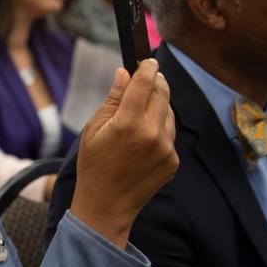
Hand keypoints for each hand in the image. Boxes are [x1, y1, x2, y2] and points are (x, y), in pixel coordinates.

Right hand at [70, 59, 177, 247]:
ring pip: (168, 112)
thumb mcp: (93, 129)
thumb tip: (124, 74)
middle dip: (157, 81)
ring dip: (159, 105)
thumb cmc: (93, 166)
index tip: (148, 60)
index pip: (145, 82)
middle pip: (162, 93)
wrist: (106, 206)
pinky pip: (169, 133)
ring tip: (140, 112)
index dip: (148, 68)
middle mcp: (151, 133)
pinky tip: (143, 138)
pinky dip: (160, 128)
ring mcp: (166, 148)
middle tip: (149, 76)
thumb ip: (112, 99)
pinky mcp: (173, 160)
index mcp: (127, 123)